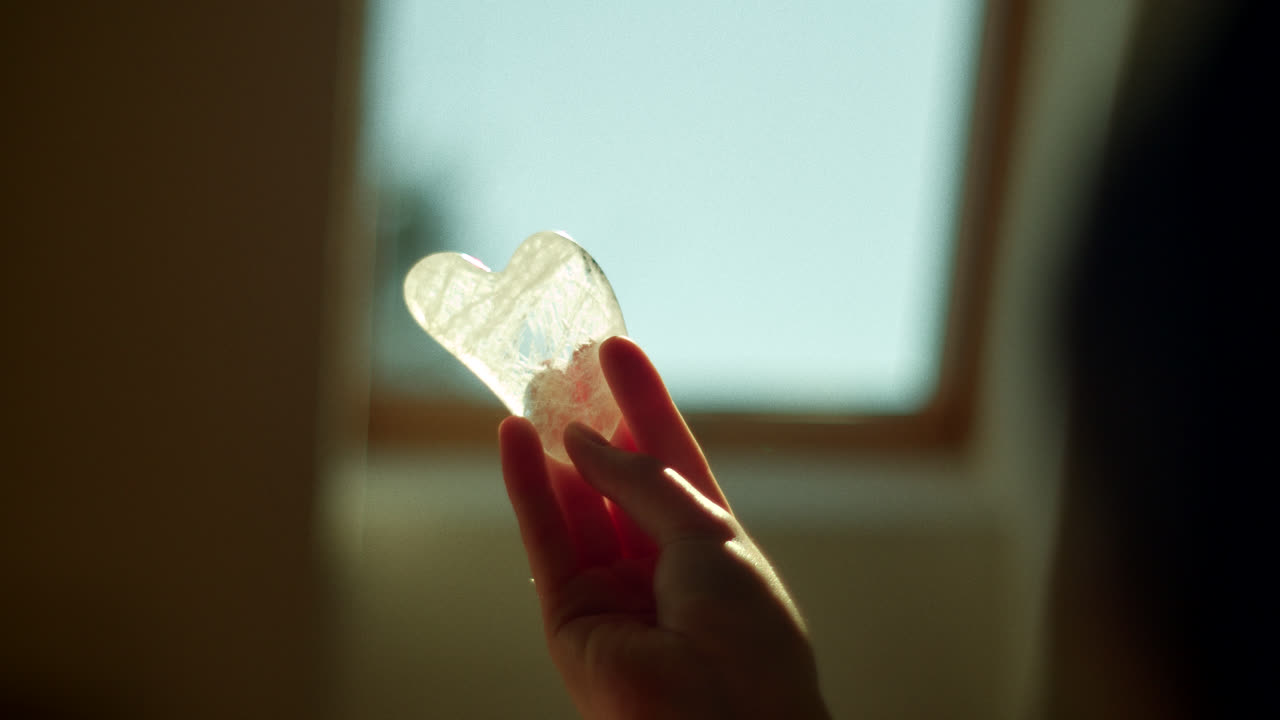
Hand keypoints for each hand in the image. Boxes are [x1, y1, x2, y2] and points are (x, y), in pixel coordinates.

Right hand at [499, 336, 829, 719]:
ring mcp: (613, 590)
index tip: (616, 350)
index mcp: (708, 544)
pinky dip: (526, 487)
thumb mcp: (707, 531)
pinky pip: (545, 538)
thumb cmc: (745, 632)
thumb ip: (642, 480)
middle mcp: (658, 565)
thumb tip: (582, 440)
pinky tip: (512, 438)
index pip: (669, 457)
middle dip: (591, 421)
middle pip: (615, 477)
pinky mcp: (569, 615)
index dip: (643, 403)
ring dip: (552, 448)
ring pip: (574, 504)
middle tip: (564, 364)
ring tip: (531, 387)